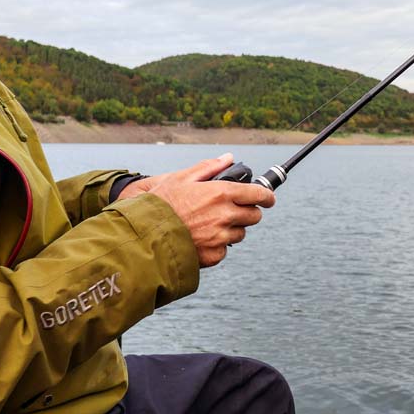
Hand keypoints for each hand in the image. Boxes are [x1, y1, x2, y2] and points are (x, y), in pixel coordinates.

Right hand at [118, 154, 275, 267]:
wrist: (144, 236)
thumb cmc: (161, 204)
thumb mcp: (181, 178)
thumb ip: (209, 168)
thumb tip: (228, 158)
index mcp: (221, 193)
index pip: (258, 194)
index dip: (267, 196)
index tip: (268, 198)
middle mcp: (225, 215)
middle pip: (254, 216)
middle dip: (248, 212)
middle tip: (234, 210)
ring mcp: (221, 237)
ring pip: (240, 234)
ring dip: (232, 229)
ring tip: (210, 225)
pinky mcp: (213, 255)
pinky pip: (224, 250)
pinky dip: (217, 245)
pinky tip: (200, 239)